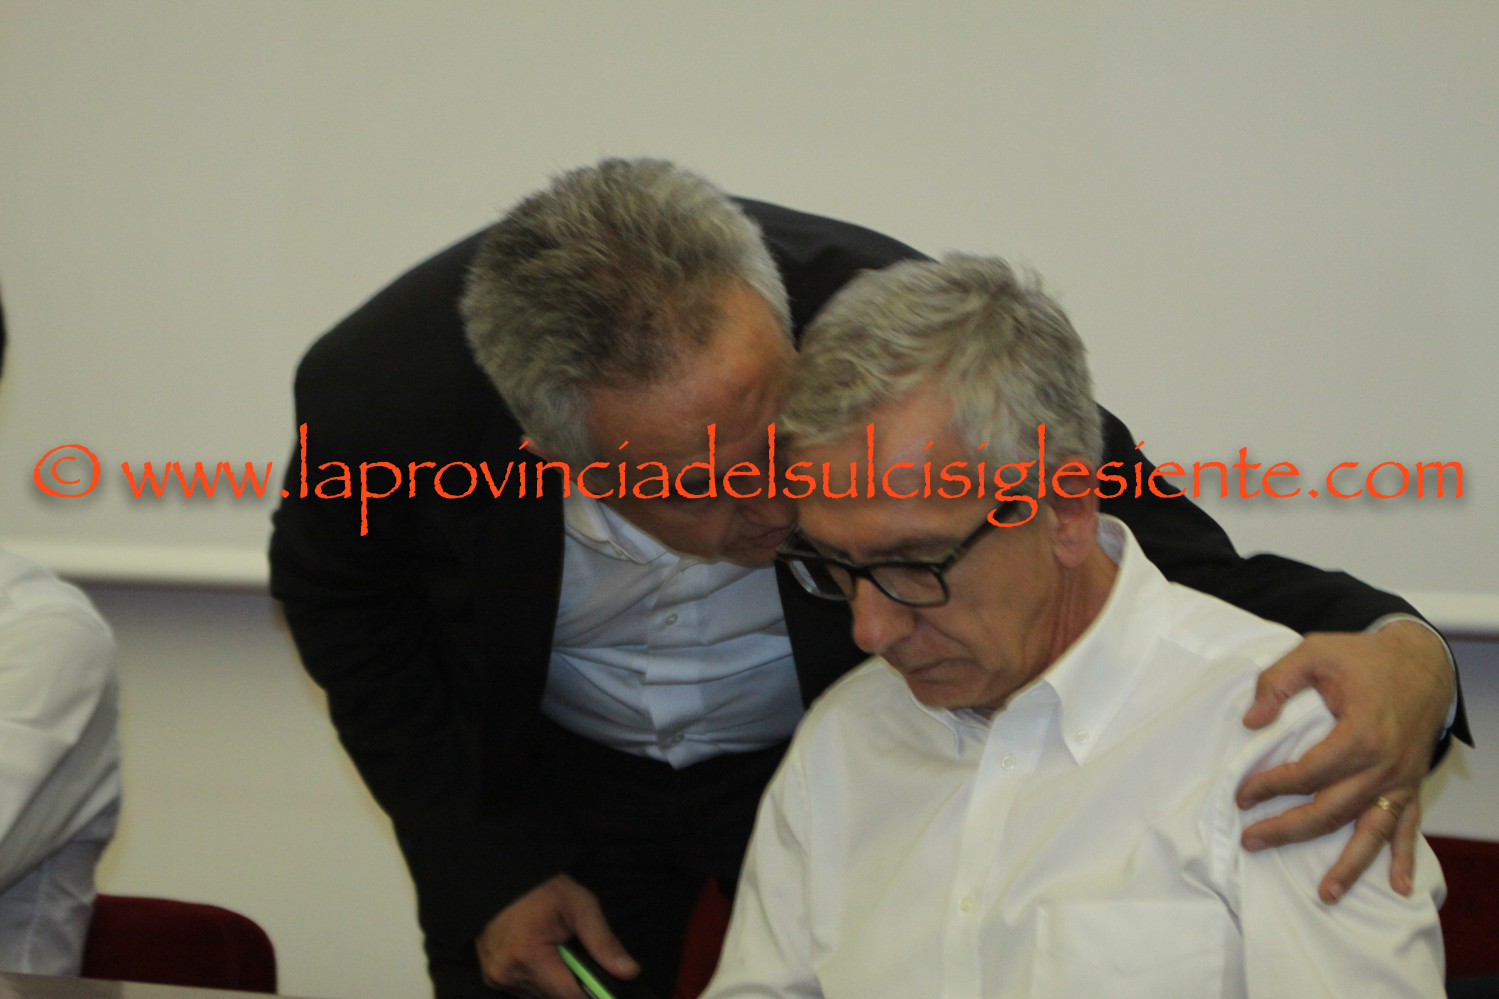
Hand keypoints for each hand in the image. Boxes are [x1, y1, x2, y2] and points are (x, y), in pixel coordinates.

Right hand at [476, 873, 639, 997]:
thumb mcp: (582, 907)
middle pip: (555, 998)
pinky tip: (542, 958)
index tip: (604, 987)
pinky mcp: (491, 977)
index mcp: (529, 955)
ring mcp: (497, 977)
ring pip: (540, 997)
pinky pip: (525, 991)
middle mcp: (508, 973)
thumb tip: (629, 972)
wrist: (505, 879)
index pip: (570, 996)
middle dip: (572, 983)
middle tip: (575, 955)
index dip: (592, 993)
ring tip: (556, 952)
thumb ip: (604, 943)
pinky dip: (538, 979)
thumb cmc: (544, 889)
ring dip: (554, 982)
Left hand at [1236, 622, 1451, 903]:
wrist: (1421, 662)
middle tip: (1252, 842)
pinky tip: (1397, 886)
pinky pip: (1409, 827)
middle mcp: (1383, 765)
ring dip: (1348, 864)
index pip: (1307, 773)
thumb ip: (1277, 682)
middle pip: (1331, 810)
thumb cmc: (1363, 659)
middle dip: (1288, 830)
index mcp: (1359, 734)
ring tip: (1325, 892)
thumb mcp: (1314, 652)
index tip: (1242, 796)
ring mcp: (1400, 780)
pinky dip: (1405, 858)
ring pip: (1369, 830)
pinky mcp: (1411, 785)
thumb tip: (1251, 722)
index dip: (1270, 786)